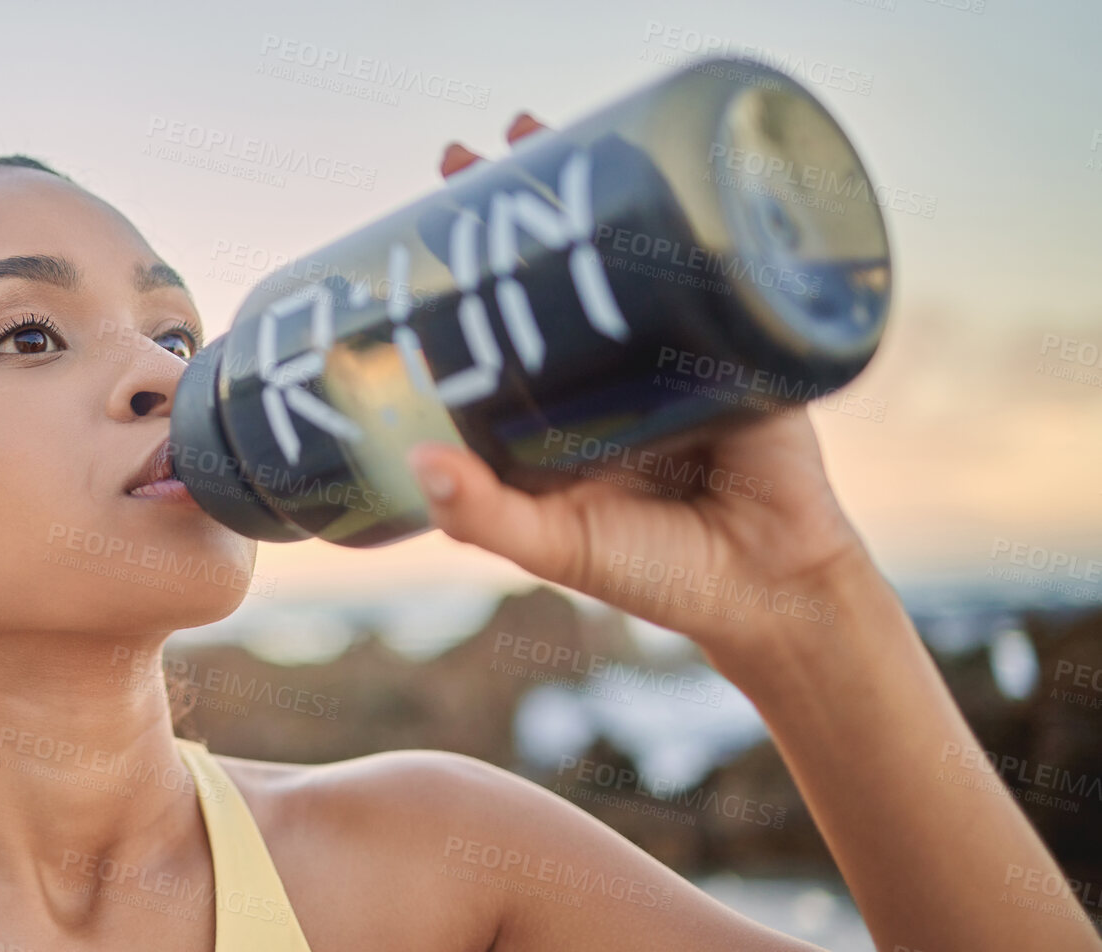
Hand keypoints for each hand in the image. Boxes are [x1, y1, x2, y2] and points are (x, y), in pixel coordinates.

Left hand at [410, 112, 872, 657]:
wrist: (773, 586)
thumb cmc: (657, 572)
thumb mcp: (559, 546)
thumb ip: (488, 518)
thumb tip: (418, 466)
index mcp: (552, 410)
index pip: (495, 322)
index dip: (460, 274)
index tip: (414, 227)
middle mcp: (604, 368)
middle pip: (550, 268)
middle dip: (511, 207)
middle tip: (463, 153)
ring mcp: (669, 344)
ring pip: (619, 251)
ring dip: (586, 185)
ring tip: (536, 128)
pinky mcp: (735, 335)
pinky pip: (709, 265)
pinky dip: (687, 211)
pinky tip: (662, 157)